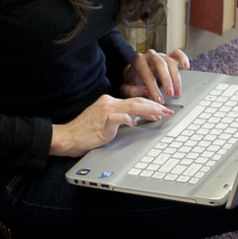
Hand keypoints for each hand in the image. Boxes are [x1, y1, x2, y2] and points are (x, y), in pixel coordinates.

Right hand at [50, 92, 172, 157]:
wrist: (68, 137)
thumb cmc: (86, 133)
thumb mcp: (106, 123)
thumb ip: (120, 119)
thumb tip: (137, 121)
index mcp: (110, 102)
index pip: (134, 101)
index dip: (150, 105)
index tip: (161, 110)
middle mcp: (109, 102)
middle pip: (137, 101)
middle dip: (155, 106)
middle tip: (168, 110)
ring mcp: (105, 111)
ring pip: (132, 106)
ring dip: (149, 110)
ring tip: (161, 114)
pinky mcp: (102, 121)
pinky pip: (118, 118)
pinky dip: (128, 119)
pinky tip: (135, 123)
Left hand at [121, 48, 191, 103]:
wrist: (133, 72)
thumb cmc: (131, 81)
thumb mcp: (126, 88)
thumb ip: (133, 91)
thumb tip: (147, 92)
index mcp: (138, 61)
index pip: (147, 75)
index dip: (154, 89)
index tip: (160, 100)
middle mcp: (149, 56)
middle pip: (160, 64)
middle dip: (167, 81)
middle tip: (170, 94)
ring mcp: (160, 55)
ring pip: (171, 62)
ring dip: (176, 78)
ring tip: (177, 92)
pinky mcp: (168, 57)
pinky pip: (177, 54)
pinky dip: (183, 58)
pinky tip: (186, 66)